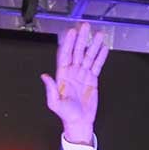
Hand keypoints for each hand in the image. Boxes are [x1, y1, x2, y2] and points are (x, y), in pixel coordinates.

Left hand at [41, 23, 108, 143]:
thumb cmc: (66, 115)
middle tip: (85, 27)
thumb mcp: (55, 103)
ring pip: (89, 56)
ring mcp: (83, 75)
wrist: (79, 123)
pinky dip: (101, 56)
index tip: (72, 33)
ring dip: (94, 45)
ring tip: (99, 34)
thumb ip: (50, 89)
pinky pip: (97, 65)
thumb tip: (44, 76)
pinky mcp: (92, 80)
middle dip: (82, 39)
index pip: (65, 55)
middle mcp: (72, 72)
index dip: (68, 43)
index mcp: (62, 75)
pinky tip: (104, 48)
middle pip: (78, 51)